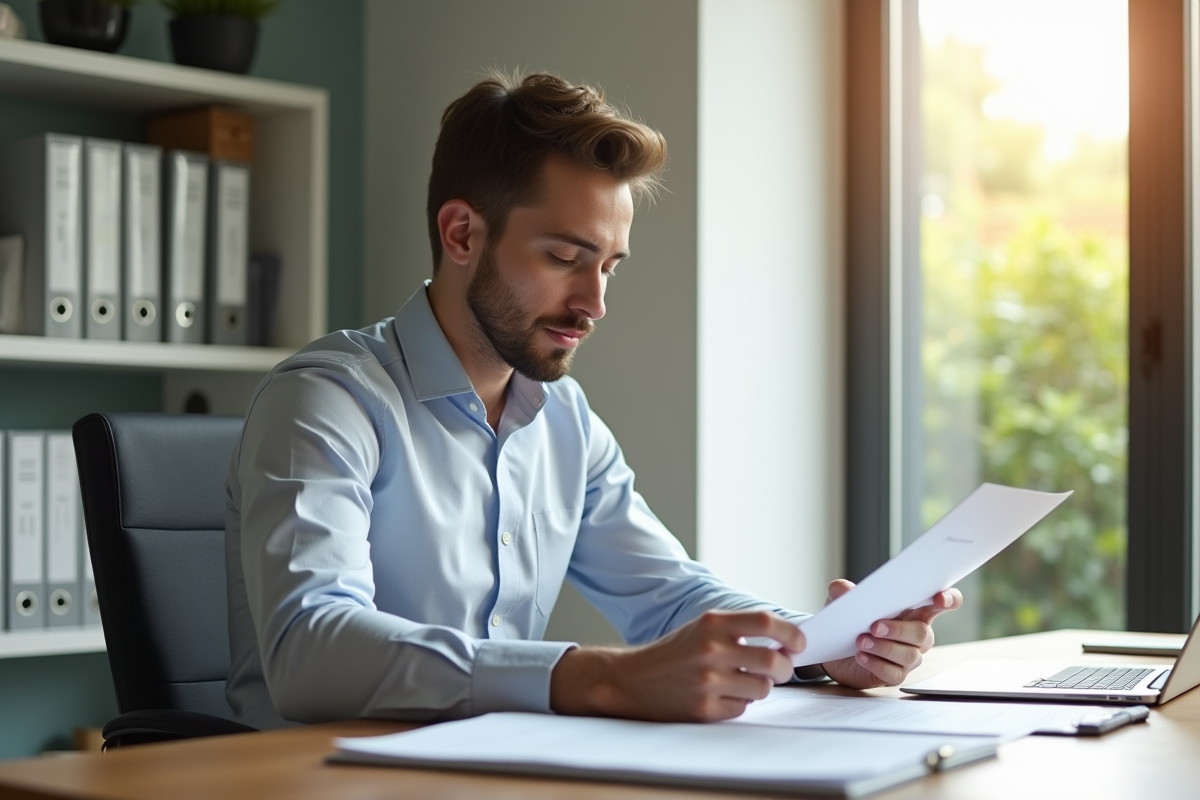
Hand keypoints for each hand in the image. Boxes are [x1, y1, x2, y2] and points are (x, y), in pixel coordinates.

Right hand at [550, 610, 803, 721]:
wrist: (632, 680)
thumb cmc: (675, 652)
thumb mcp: (703, 628)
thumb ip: (740, 630)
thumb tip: (786, 643)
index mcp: (712, 623)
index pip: (766, 623)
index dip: (790, 633)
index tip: (799, 643)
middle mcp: (710, 650)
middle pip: (773, 660)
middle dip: (784, 667)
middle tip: (780, 668)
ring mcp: (707, 681)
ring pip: (762, 688)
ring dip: (760, 687)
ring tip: (741, 681)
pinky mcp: (704, 708)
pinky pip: (743, 708)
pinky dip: (738, 703)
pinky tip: (720, 695)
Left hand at [820, 579, 961, 688]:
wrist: (834, 652)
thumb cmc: (848, 622)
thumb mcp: (840, 602)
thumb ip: (842, 591)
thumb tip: (842, 588)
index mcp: (913, 611)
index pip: (942, 603)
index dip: (948, 599)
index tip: (939, 598)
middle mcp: (917, 635)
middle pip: (922, 633)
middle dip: (899, 630)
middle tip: (874, 627)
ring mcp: (909, 657)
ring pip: (910, 656)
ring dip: (885, 648)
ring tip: (861, 642)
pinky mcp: (895, 675)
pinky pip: (895, 674)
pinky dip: (877, 664)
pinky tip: (861, 657)